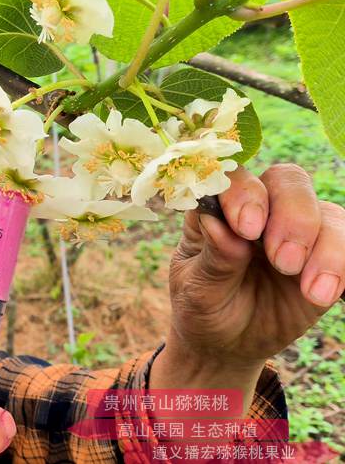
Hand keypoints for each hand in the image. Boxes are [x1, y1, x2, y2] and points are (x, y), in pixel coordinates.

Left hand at [165, 163, 344, 369]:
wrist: (226, 345)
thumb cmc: (202, 308)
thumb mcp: (198, 289)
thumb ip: (213, 259)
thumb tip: (219, 225)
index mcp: (219, 208)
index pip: (235, 179)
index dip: (245, 195)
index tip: (247, 229)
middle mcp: (261, 210)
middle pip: (289, 183)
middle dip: (293, 218)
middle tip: (284, 262)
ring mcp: (297, 232)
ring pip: (327, 214)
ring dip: (327, 248)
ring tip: (312, 292)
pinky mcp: (325, 259)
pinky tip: (328, 293)